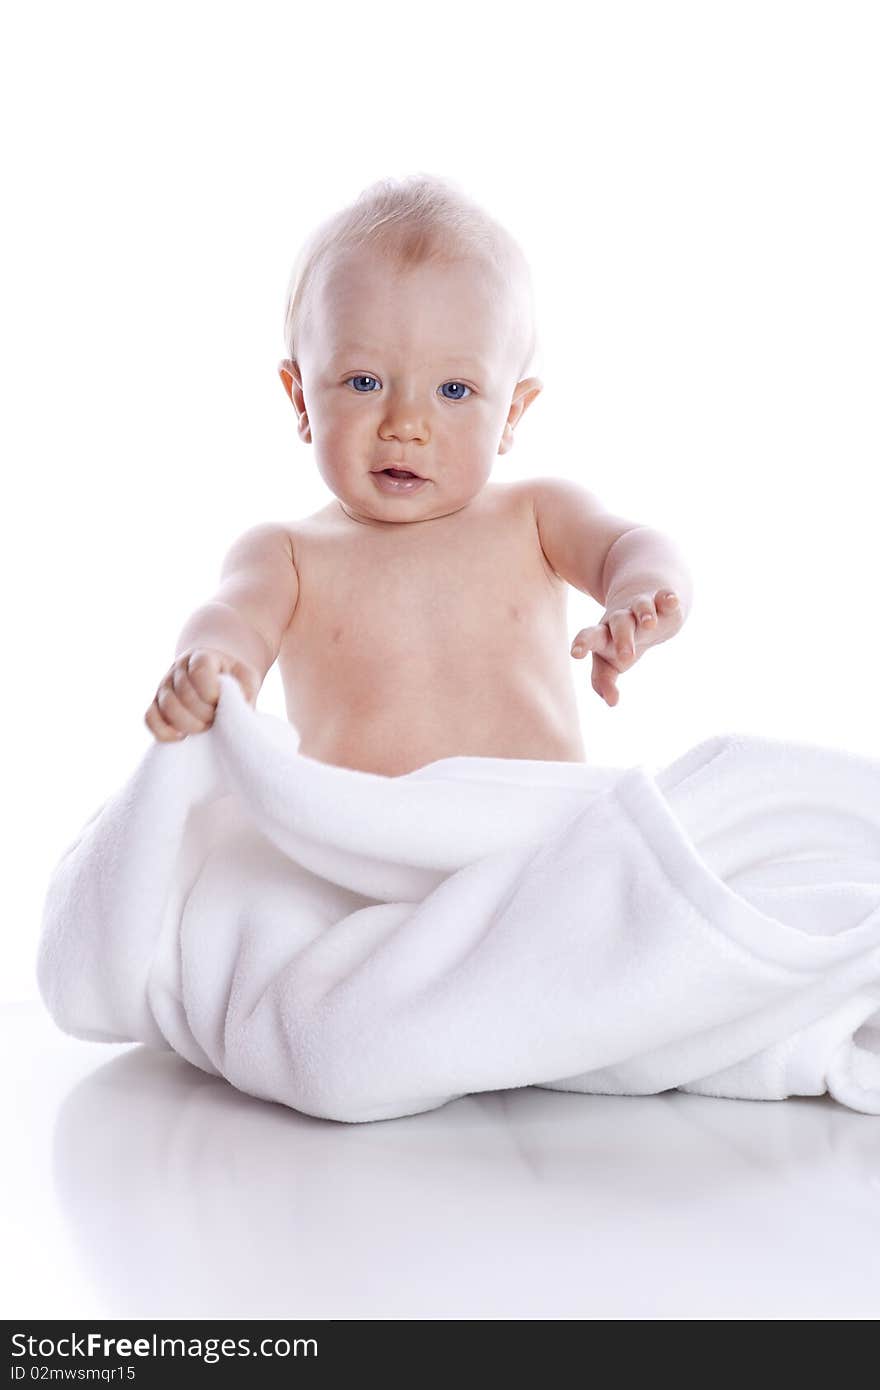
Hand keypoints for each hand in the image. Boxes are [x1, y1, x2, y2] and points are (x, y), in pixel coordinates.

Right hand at [144, 648, 260, 742]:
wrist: (214, 675)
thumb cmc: (233, 679)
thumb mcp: (247, 677)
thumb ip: (247, 689)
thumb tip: (242, 709)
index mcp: (201, 657)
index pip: (199, 671)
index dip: (210, 690)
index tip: (220, 701)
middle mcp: (178, 669)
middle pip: (183, 693)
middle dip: (203, 713)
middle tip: (217, 718)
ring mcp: (164, 686)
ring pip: (166, 706)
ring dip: (188, 724)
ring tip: (206, 727)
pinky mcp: (156, 705)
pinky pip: (150, 718)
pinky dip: (163, 731)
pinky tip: (181, 737)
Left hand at [569, 589, 682, 705]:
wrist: (645, 607)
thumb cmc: (620, 641)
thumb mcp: (610, 660)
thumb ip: (603, 680)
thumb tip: (611, 703)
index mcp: (605, 634)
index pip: (591, 637)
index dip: (583, 643)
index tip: (575, 654)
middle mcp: (622, 618)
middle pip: (619, 623)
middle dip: (622, 638)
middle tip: (627, 656)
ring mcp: (642, 608)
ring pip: (642, 607)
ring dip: (644, 614)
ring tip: (649, 624)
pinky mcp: (663, 601)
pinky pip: (666, 598)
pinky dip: (668, 599)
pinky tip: (671, 600)